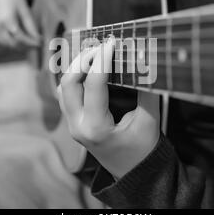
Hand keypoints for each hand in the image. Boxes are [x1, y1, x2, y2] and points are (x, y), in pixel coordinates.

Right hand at [0, 0, 40, 47]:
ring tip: (27, 43)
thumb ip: (31, 27)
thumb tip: (39, 40)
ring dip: (16, 46)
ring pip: (5, 43)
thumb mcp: (26, 12)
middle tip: (35, 45)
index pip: (19, 37)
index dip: (30, 43)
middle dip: (24, 46)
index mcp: (7, 19)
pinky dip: (8, 42)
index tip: (39, 44)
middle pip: (12, 43)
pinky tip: (17, 39)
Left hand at [58, 37, 160, 178]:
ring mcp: (72, 125)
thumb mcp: (149, 120)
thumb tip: (143, 58)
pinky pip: (66, 94)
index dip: (103, 59)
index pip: (94, 84)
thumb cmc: (143, 148)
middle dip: (84, 59)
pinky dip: (75, 77)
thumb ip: (145, 89)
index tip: (113, 41)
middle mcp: (78, 126)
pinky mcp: (73, 122)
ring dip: (77, 67)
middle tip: (102, 45)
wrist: (133, 172)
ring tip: (96, 52)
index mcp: (96, 128)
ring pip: (63, 87)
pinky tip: (89, 68)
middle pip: (68, 83)